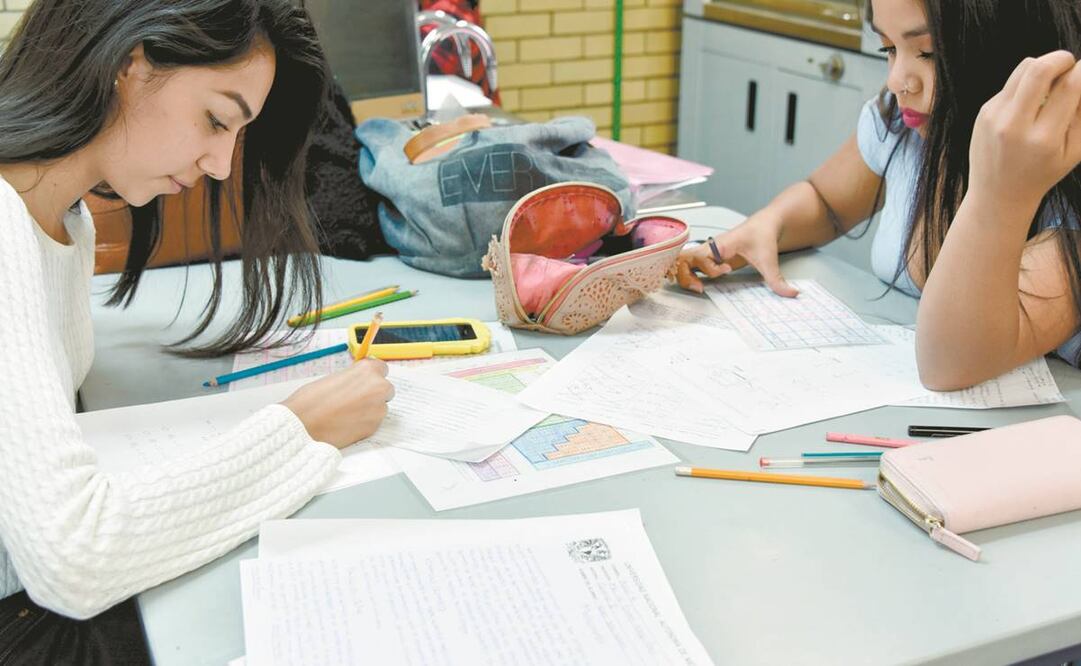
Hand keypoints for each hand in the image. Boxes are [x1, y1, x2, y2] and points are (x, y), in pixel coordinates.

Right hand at [281, 358, 393, 448]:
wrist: (303, 425)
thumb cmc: (311, 400)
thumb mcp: (334, 378)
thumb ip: (353, 378)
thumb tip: (360, 382)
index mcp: (367, 370)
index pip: (381, 368)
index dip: (371, 376)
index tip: (365, 381)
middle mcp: (378, 387)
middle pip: (385, 389)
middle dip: (374, 393)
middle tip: (355, 399)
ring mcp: (379, 409)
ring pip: (381, 407)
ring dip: (370, 409)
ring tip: (348, 413)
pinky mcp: (374, 427)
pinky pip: (374, 422)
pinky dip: (365, 422)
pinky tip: (348, 423)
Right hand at [674, 214, 798, 296]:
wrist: (765, 224)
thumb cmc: (763, 235)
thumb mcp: (770, 259)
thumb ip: (777, 279)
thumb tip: (792, 294)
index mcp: (720, 244)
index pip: (700, 256)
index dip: (710, 268)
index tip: (727, 270)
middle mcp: (709, 248)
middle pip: (682, 260)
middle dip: (685, 275)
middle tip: (699, 289)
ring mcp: (707, 253)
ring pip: (682, 263)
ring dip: (684, 276)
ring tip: (697, 289)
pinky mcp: (709, 258)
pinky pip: (689, 266)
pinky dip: (686, 275)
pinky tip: (696, 285)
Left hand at [969, 51, 1080, 213]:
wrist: (998, 194)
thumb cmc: (1043, 172)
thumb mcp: (1074, 150)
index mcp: (1044, 139)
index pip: (1069, 88)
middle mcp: (1015, 126)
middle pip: (1039, 68)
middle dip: (1061, 58)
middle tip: (1070, 66)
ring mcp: (995, 117)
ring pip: (1023, 68)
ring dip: (1044, 67)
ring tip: (1052, 83)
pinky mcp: (984, 112)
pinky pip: (1011, 84)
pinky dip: (1027, 85)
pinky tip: (1030, 104)